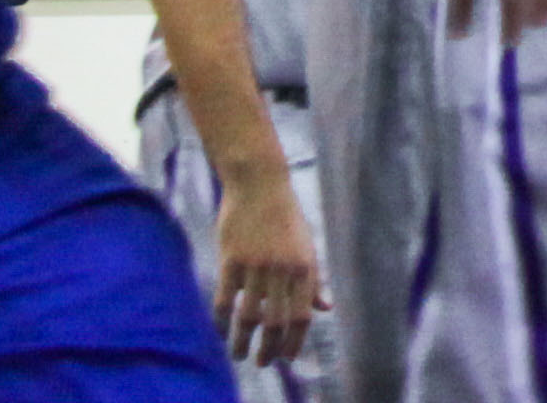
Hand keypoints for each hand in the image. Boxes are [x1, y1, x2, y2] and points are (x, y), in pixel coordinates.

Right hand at [210, 158, 324, 366]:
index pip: (302, 315)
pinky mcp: (231, 259)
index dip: (295, 341)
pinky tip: (221, 331)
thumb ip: (313, 280)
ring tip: (239, 355)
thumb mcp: (307, 246)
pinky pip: (224, 299)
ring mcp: (255, 265)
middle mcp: (282, 269)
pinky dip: (222, 320)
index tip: (288, 358)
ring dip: (243, 341)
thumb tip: (325, 308)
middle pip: (276, 321)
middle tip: (263, 363)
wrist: (260, 183)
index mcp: (304, 267)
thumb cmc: (286, 217)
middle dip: (270, 348)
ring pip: (249, 316)